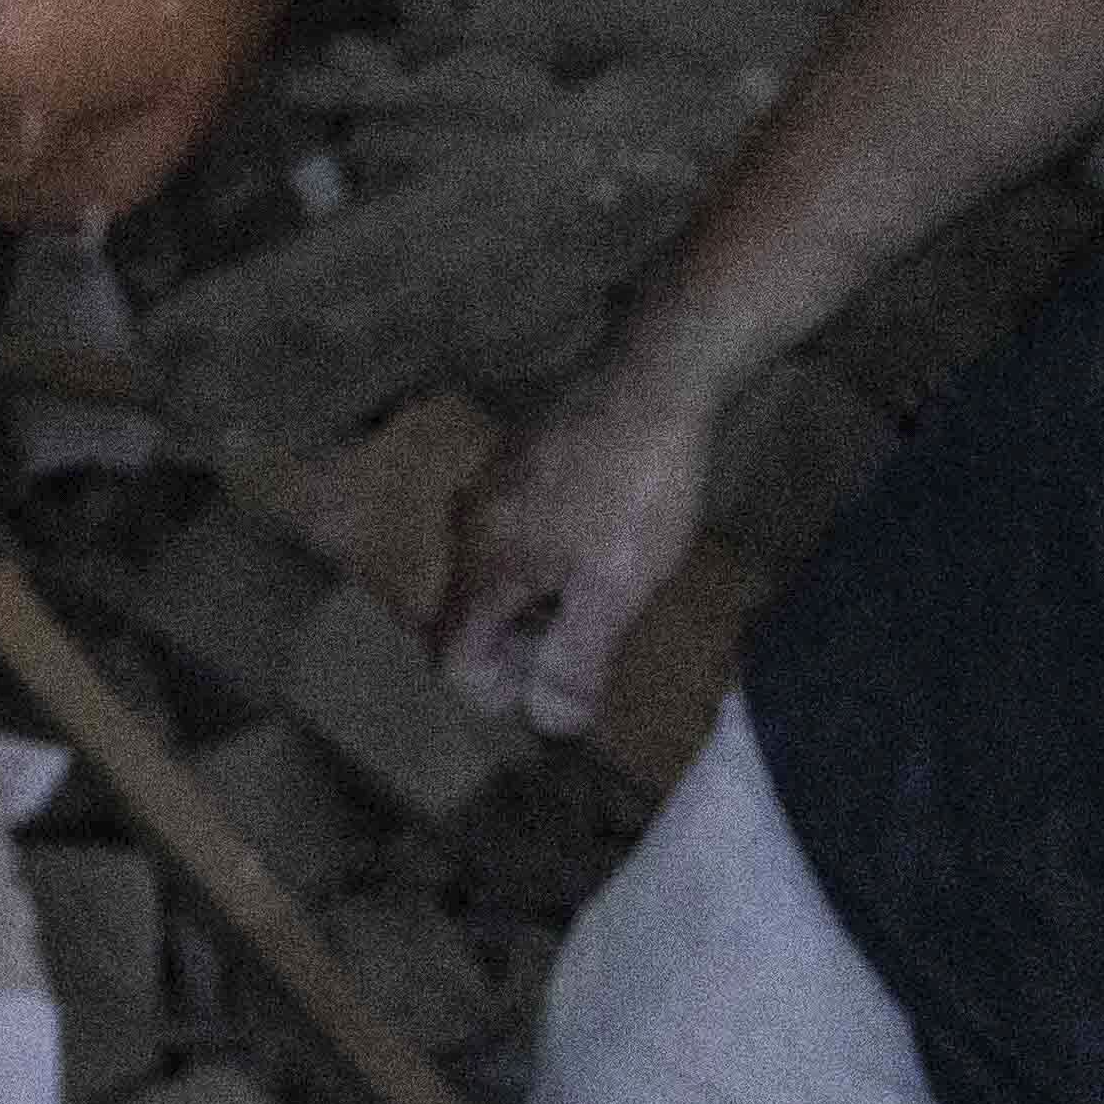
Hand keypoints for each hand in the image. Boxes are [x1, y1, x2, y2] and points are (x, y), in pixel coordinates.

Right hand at [436, 359, 720, 742]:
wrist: (652, 378)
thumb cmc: (636, 488)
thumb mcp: (618, 587)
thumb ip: (576, 658)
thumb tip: (547, 725)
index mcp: (483, 566)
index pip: (451, 657)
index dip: (492, 691)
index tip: (556, 690)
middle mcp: (466, 527)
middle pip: (464, 615)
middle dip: (510, 649)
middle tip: (579, 653)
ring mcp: (485, 487)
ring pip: (485, 569)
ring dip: (526, 603)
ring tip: (592, 602)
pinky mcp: (514, 458)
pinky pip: (505, 529)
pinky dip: (535, 558)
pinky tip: (591, 543)